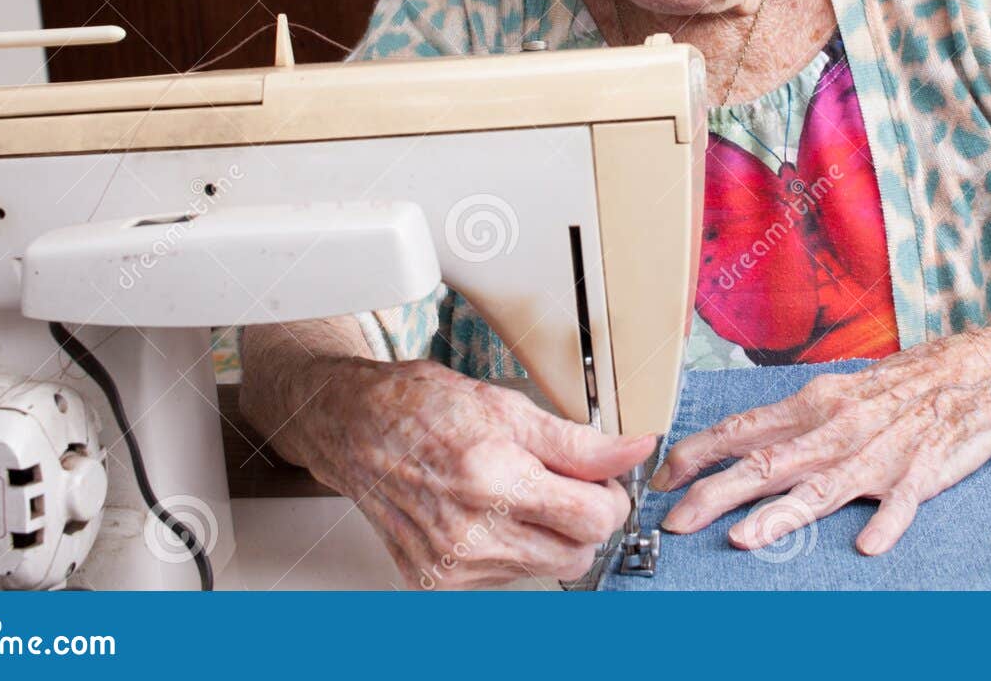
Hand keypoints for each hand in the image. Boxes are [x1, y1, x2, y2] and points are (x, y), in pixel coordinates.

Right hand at [280, 357, 656, 587]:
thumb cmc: (423, 409)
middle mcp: (471, 532)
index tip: (601, 480)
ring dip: (548, 536)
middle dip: (583, 519)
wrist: (355, 429)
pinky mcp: (437, 582)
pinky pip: (507, 579)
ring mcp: (452, 564)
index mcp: (494, 479)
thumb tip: (635, 450)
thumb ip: (579, 442)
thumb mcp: (510, 408)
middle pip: (577, 555)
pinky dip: (512, 549)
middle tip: (562, 484)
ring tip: (516, 492)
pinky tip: (489, 513)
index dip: (611, 497)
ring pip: (545, 570)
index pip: (594, 520)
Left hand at [648, 316, 990, 553]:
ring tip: (745, 538)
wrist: (983, 371)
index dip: (700, 453)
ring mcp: (883, 450)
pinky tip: (868, 544)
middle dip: (717, 493)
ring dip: (782, 513)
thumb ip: (797, 425)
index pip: (745, 429)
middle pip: (768, 463)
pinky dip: (886, 520)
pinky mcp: (926, 470)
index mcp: (817, 403)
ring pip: (823, 485)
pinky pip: (903, 499)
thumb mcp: (843, 396)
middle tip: (676, 521)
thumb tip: (743, 446)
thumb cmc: (907, 386)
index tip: (662, 477)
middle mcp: (840, 425)